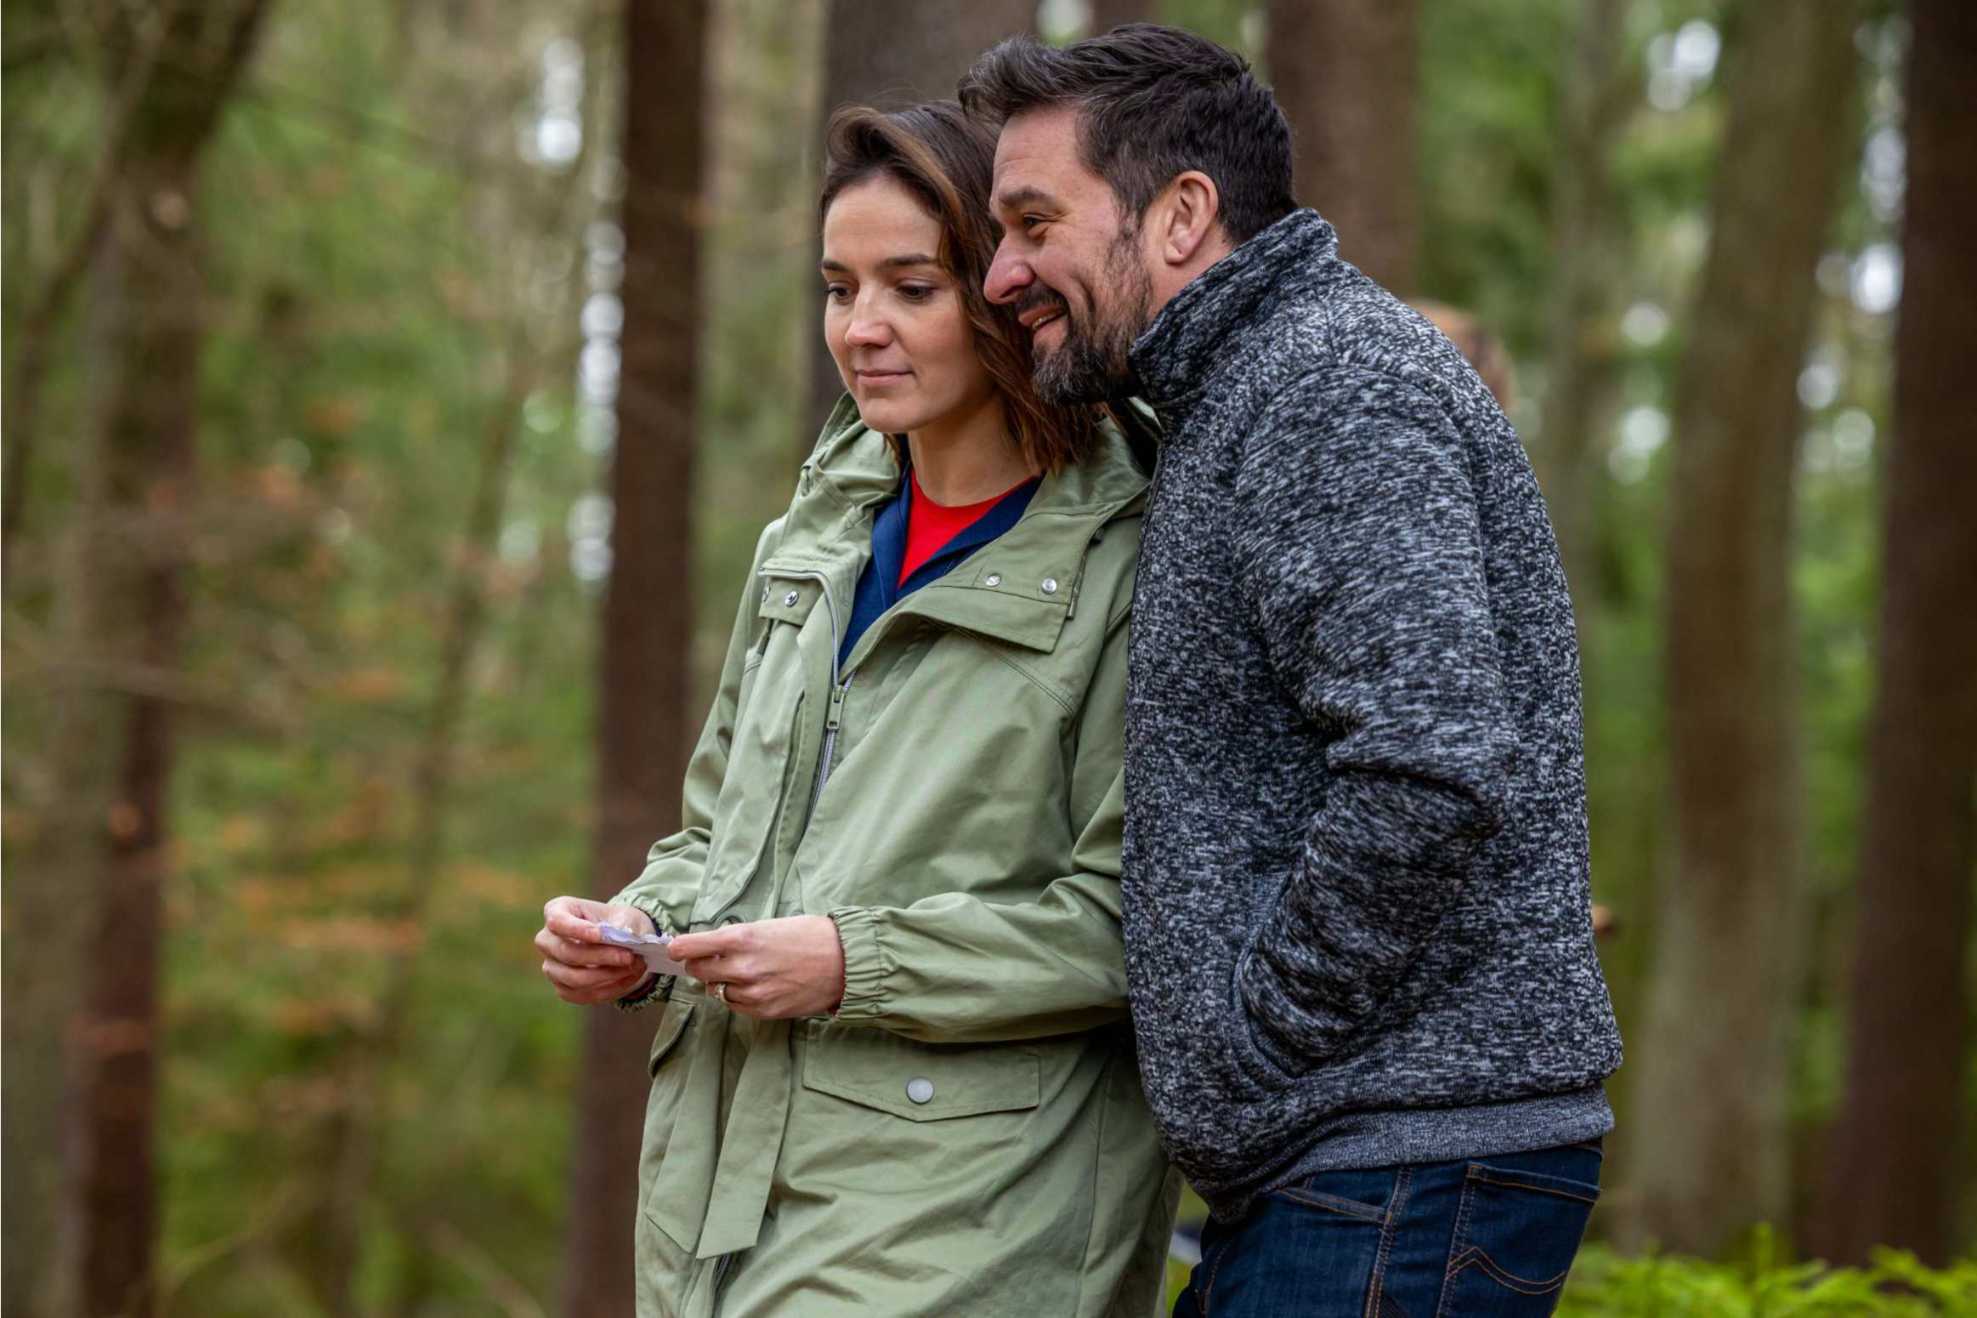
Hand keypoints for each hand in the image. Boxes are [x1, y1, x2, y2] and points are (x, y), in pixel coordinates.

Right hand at [536, 895, 657, 1004]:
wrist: (624, 942)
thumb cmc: (620, 922)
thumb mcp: (627, 917)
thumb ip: (624, 927)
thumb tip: (624, 939)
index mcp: (558, 910)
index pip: (557, 921)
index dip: (577, 929)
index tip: (601, 935)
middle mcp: (548, 940)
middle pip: (566, 952)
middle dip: (600, 957)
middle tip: (629, 956)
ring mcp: (552, 966)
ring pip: (573, 978)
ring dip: (608, 975)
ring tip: (634, 966)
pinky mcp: (563, 988)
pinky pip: (583, 994)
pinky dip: (609, 988)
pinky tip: (629, 977)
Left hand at [668, 916, 844, 1018]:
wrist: (845, 962)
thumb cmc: (810, 936)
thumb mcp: (768, 926)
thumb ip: (736, 939)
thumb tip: (708, 949)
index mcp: (741, 938)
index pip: (688, 947)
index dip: (679, 948)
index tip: (677, 948)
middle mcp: (742, 967)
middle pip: (696, 971)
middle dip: (701, 964)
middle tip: (713, 959)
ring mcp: (752, 992)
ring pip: (715, 991)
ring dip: (721, 982)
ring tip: (744, 972)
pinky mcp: (764, 1011)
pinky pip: (735, 1006)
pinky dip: (738, 997)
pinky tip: (756, 986)